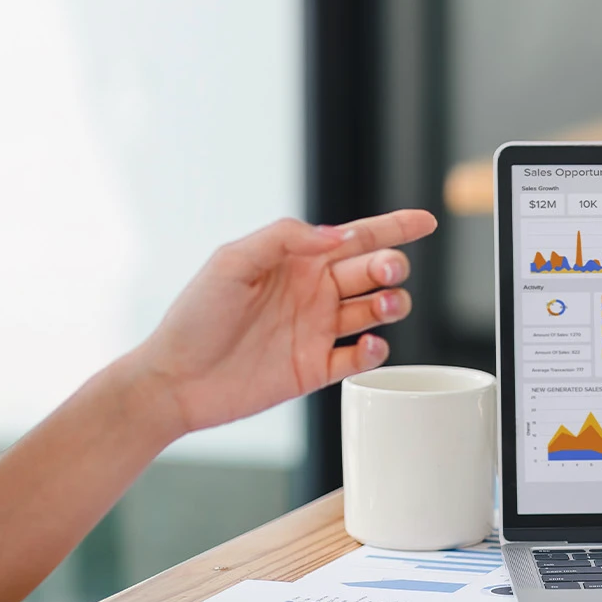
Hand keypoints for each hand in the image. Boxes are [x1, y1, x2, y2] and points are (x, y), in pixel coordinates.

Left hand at [127, 210, 436, 436]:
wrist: (175, 379)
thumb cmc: (195, 316)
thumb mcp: (232, 261)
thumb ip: (285, 238)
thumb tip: (337, 235)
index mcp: (296, 262)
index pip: (355, 238)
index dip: (394, 228)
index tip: (425, 222)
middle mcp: (313, 293)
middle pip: (374, 271)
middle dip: (391, 266)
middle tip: (384, 272)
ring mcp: (317, 331)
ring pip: (376, 311)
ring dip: (391, 304)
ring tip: (384, 306)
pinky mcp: (316, 368)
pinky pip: (361, 358)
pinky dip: (375, 351)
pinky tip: (369, 344)